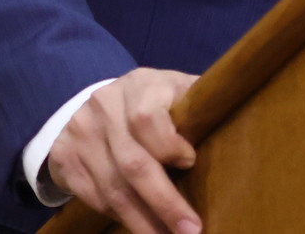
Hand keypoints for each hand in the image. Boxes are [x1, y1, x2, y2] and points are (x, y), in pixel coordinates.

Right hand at [46, 67, 201, 233]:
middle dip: (164, 203)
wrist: (95, 102)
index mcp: (141, 84)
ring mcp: (80, 132)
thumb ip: (197, 108)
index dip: (169, 146)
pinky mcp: (64, 158)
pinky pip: (94, 198)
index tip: (191, 163)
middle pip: (133, 163)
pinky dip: (121, 217)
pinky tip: (142, 226)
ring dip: (143, 221)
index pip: (148, 118)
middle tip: (190, 230)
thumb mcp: (177, 90)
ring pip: (113, 188)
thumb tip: (240, 129)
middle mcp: (105, 105)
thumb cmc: (156, 100)